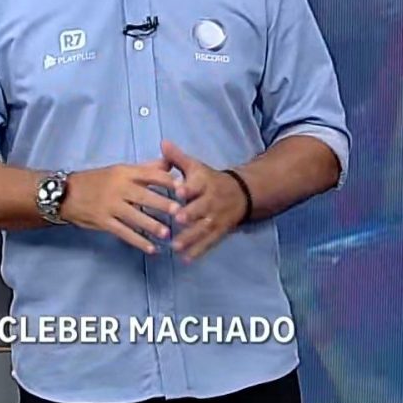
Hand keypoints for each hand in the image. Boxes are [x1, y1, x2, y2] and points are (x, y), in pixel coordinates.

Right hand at [59, 160, 180, 253]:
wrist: (66, 193)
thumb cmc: (98, 180)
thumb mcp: (120, 169)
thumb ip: (145, 168)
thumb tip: (170, 164)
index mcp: (125, 172)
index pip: (150, 174)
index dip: (167, 182)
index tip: (184, 189)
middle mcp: (119, 188)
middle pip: (144, 196)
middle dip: (162, 204)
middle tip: (181, 213)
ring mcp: (110, 206)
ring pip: (134, 217)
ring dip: (152, 226)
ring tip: (168, 234)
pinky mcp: (103, 222)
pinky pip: (123, 232)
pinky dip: (138, 241)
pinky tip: (151, 249)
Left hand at [162, 139, 248, 263]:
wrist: (240, 193)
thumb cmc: (209, 179)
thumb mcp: (195, 166)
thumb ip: (177, 158)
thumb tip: (162, 142)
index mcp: (204, 182)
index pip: (196, 184)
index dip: (188, 188)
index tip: (178, 191)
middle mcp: (211, 200)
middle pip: (201, 208)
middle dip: (190, 214)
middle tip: (177, 219)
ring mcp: (216, 218)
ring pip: (204, 228)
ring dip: (191, 238)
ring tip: (176, 246)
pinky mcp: (219, 231)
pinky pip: (209, 242)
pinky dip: (198, 251)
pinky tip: (185, 260)